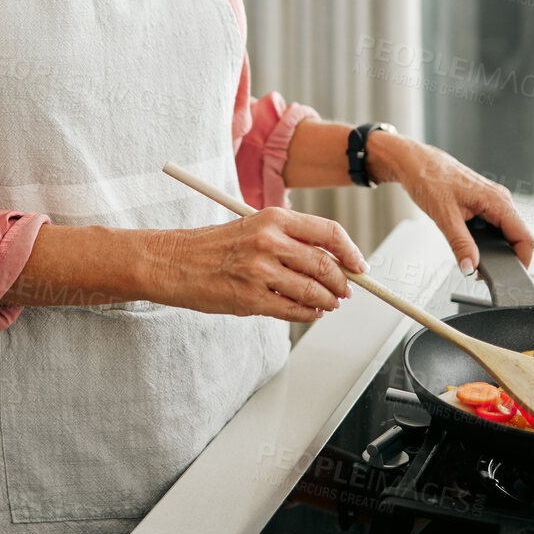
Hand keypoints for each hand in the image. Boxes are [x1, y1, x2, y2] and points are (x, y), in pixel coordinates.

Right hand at [151, 209, 369, 322]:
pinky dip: (309, 315)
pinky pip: (293, 311)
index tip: (359, 265)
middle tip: (346, 291)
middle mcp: (268, 241)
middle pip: (325, 265)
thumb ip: (291, 240)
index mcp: (273, 218)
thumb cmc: (215, 246)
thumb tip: (334, 261)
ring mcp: (259, 271)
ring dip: (328, 302)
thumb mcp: (254, 227)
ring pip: (313, 292)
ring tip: (329, 304)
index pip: (329, 232)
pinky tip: (310, 312)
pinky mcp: (250, 298)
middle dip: (342, 283)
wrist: (175, 262)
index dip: (351, 252)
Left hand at [369, 135, 533, 273]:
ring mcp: (492, 200)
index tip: (507, 276)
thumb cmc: (427, 178)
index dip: (522, 261)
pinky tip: (470, 243)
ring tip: (473, 258)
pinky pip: (494, 225)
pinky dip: (486, 239)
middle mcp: (500, 199)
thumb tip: (470, 266)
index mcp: (497, 201)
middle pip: (517, 238)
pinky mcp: (483, 202)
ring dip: (495, 249)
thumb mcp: (444, 216)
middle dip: (505, 258)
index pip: (525, 238)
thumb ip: (460, 244)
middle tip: (482, 272)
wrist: (413, 162)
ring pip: (505, 232)